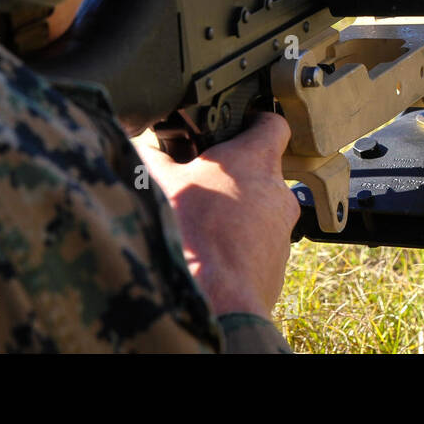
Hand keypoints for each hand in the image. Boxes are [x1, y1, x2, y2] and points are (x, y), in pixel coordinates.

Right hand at [135, 113, 299, 317]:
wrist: (214, 301)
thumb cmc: (191, 236)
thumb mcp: (160, 185)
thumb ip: (153, 158)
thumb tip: (141, 146)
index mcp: (254, 159)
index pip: (273, 123)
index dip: (255, 122)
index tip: (238, 126)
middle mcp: (277, 190)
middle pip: (260, 170)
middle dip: (232, 175)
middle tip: (201, 184)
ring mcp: (282, 228)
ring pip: (259, 209)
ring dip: (235, 212)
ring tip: (201, 224)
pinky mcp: (278, 261)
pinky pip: (259, 243)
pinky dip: (239, 244)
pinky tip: (210, 253)